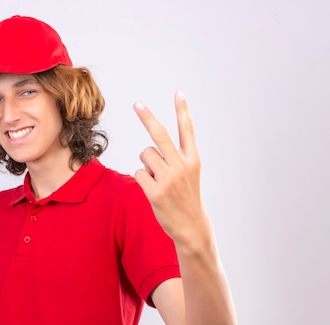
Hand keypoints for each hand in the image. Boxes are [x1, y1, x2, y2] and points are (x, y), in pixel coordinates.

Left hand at [133, 92, 207, 244]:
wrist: (191, 226)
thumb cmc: (186, 197)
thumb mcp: (189, 174)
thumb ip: (176, 158)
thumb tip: (148, 151)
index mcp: (192, 159)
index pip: (187, 130)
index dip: (182, 111)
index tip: (179, 93)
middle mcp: (182, 166)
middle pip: (160, 135)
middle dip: (147, 117)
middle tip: (136, 103)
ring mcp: (168, 178)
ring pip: (145, 155)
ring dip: (146, 164)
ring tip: (158, 179)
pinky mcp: (156, 191)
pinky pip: (138, 173)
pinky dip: (142, 179)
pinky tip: (153, 190)